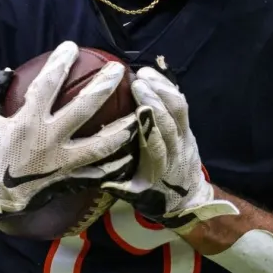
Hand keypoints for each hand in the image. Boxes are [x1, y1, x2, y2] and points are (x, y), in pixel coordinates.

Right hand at [0, 42, 136, 225]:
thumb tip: (5, 72)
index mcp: (26, 121)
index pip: (47, 84)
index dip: (60, 62)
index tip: (72, 46)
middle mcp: (48, 139)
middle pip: (83, 109)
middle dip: (103, 87)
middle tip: (118, 71)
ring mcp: (60, 162)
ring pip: (100, 145)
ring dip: (123, 130)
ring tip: (141, 116)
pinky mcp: (66, 179)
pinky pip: (95, 172)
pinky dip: (114, 164)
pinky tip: (130, 154)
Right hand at [102, 67, 237, 233]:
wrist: (188, 200)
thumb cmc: (154, 196)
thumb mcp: (133, 195)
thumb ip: (115, 183)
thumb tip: (85, 171)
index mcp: (159, 170)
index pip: (157, 146)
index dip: (150, 126)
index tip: (139, 108)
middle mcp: (175, 151)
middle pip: (170, 123)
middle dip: (156, 100)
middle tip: (137, 81)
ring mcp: (185, 138)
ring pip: (180, 110)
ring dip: (163, 89)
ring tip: (144, 72)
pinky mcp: (188, 128)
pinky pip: (182, 105)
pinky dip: (170, 88)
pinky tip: (155, 74)